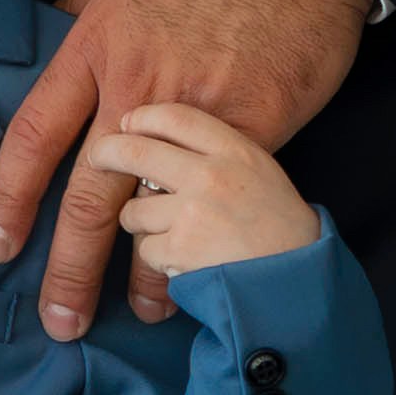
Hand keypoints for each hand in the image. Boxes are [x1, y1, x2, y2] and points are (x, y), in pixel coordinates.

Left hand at [0, 0, 369, 338]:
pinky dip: (208, 243)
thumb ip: (79, 21)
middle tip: (61, 322)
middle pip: (89, 197)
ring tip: (141, 314)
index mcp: (93, 52)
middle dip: (69, 268)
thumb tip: (45, 41)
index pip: (33, 138)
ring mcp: (197, 116)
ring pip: (156, 210)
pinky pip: (219, 199)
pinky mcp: (255, 128)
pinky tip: (204, 274)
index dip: (10, 199)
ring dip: (143, 272)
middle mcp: (135, 93)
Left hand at [93, 97, 317, 283]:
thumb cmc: (281, 227)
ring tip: (172, 233)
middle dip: (108, 154)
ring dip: (141, 223)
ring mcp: (193, 211)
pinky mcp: (180, 248)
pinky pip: (146, 248)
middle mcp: (212, 174)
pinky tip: (184, 259)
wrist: (297, 278)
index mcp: (235, 150)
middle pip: (136, 151)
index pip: (175, 116)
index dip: (143, 117)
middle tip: (98, 157)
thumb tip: (159, 143)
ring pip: (134, 209)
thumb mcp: (259, 171)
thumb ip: (216, 154)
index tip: (128, 121)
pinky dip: (159, 257)